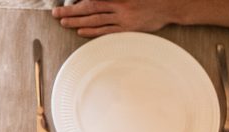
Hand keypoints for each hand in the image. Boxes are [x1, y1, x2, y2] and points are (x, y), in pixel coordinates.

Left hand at [52, 1, 178, 37]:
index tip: (66, 3)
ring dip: (78, 22)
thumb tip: (93, 0)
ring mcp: (124, 19)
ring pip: (96, 21)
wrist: (171, 6)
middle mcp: (120, 6)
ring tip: (64, 22)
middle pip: (90, 9)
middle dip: (71, 11)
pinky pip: (106, 32)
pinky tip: (80, 32)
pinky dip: (92, 32)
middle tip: (57, 14)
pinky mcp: (128, 30)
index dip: (78, 2)